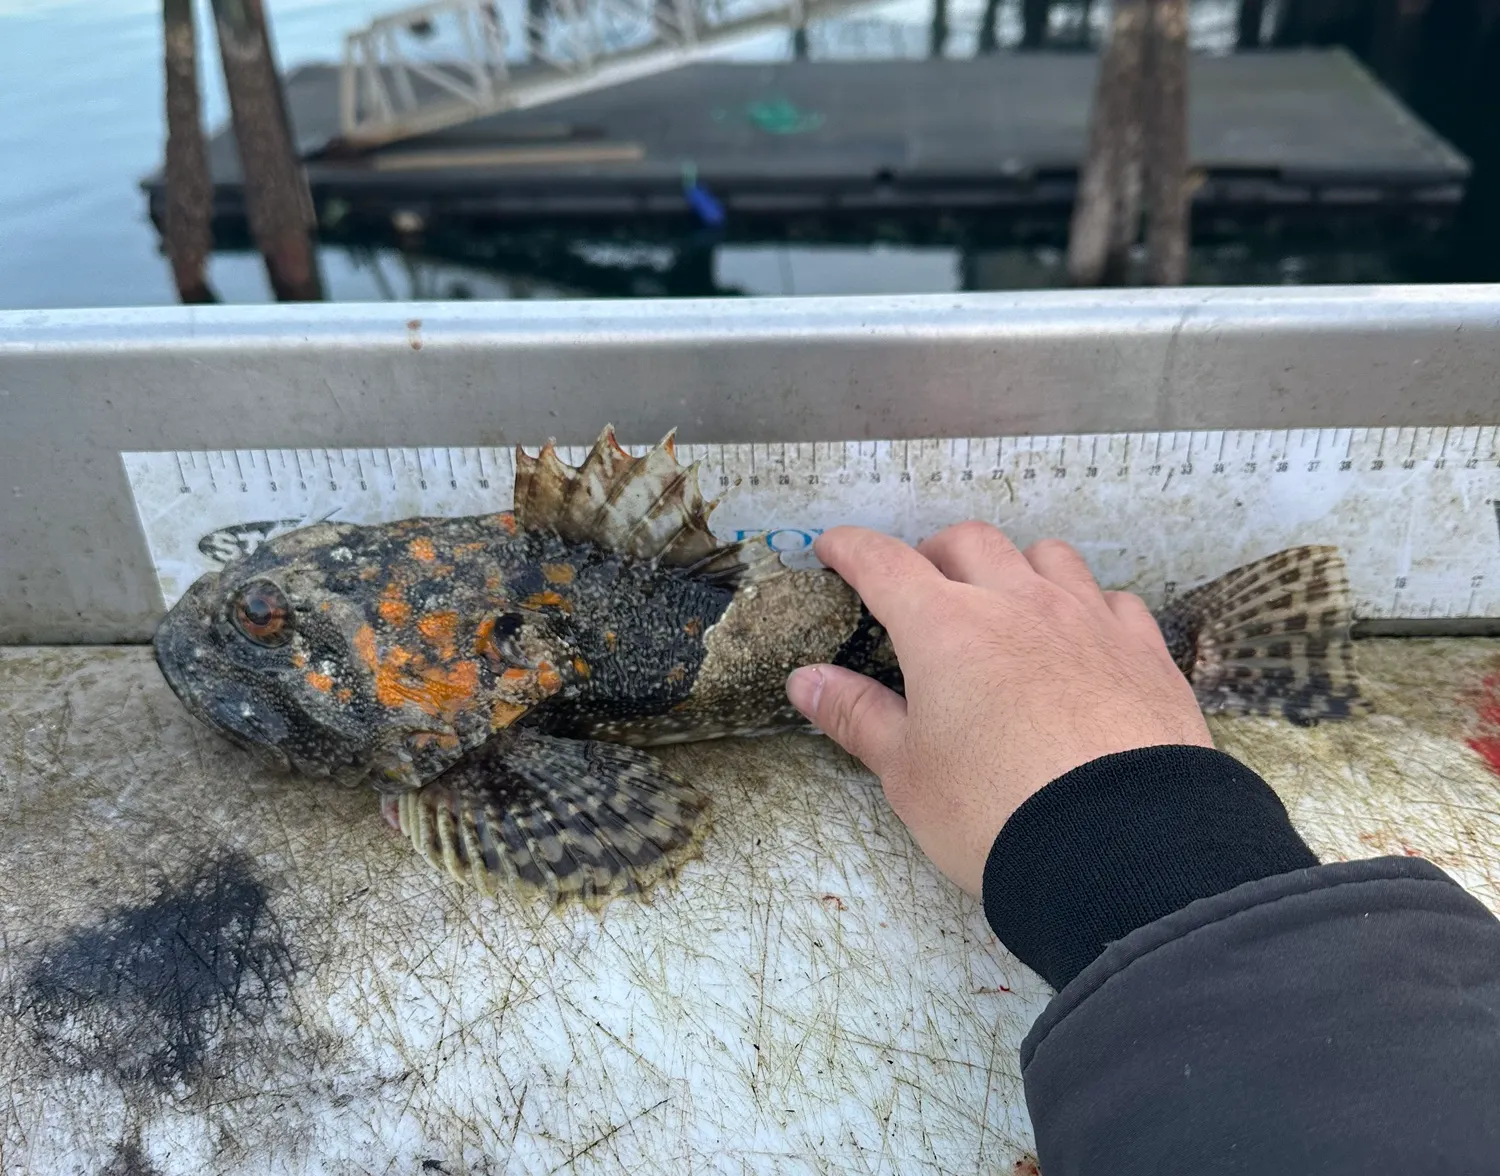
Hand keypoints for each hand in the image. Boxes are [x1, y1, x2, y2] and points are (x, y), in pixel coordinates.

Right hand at [786, 523, 1213, 896]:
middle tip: (921, 587)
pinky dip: (1086, 606)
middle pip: (969, 542)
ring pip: (1047, 556)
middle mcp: (1017, 603)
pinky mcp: (1144, 649)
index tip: (834, 547)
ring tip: (1006, 603)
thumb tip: (804, 679)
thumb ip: (857, 715)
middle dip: (935, 553)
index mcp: (946, 626)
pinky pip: (1112, 600)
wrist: (1123, 845)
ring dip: (1016, 567)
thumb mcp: (908, 773)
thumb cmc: (995, 812)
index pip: (886, 564)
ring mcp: (1087, 619)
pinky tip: (1082, 641)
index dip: (853, 549)